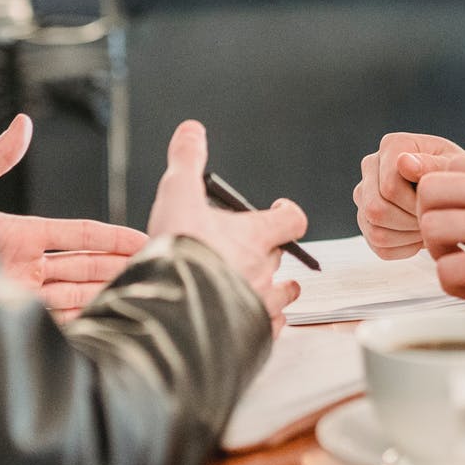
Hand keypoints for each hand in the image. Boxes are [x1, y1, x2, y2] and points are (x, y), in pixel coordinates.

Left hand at [0, 114, 146, 321]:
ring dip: (107, 293)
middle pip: (85, 266)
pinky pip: (59, 323)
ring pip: (77, 294)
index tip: (144, 238)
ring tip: (143, 294)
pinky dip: (86, 321)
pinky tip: (111, 321)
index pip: (80, 235)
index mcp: (21, 234)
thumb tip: (23, 124)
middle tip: (157, 267)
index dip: (113, 236)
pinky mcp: (13, 323)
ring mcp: (20, 297)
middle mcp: (24, 267)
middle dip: (119, 265)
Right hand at [146, 120, 306, 336]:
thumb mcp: (177, 194)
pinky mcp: (249, 333)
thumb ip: (187, 160)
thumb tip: (192, 131)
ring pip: (282, 296)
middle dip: (270, 253)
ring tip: (259, 289)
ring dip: (274, 290)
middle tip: (251, 251)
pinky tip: (249, 321)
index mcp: (255, 236)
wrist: (171, 309)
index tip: (281, 209)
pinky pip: (269, 329)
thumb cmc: (179, 252)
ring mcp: (259, 304)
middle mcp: (264, 270)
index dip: (288, 213)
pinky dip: (263, 323)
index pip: (292, 219)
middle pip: (282, 258)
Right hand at [352, 132, 462, 257]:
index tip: (437, 204)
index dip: (416, 204)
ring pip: (376, 231)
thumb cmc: (454, 175)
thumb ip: (432, 165)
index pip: (390, 187)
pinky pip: (379, 247)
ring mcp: (364, 193)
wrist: (452, 190)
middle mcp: (371, 165)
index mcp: (392, 145)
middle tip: (433, 219)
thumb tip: (403, 162)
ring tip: (428, 226)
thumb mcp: (453, 167)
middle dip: (410, 221)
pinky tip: (420, 235)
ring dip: (408, 237)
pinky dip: (404, 248)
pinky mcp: (365, 219)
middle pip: (376, 209)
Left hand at [415, 151, 464, 322]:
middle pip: (428, 191)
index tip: (455, 216)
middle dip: (432, 219)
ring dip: (439, 253)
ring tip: (461, 266)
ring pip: (430, 228)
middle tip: (451, 243)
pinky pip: (446, 270)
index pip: (448, 165)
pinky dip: (451, 284)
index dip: (444, 195)